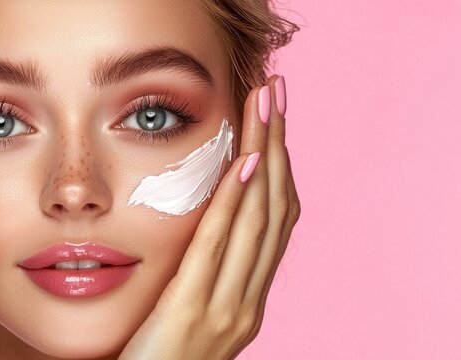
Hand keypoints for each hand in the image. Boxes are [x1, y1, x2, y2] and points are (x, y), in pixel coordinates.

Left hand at [119, 74, 300, 359]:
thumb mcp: (182, 316)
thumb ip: (198, 276)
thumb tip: (198, 225)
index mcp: (247, 299)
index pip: (275, 219)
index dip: (278, 164)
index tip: (272, 117)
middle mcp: (248, 301)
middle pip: (275, 208)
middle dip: (277, 143)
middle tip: (275, 90)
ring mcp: (229, 310)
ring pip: (257, 219)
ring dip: (263, 155)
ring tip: (262, 104)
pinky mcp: (195, 315)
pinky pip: (220, 248)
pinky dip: (236, 202)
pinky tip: (243, 163)